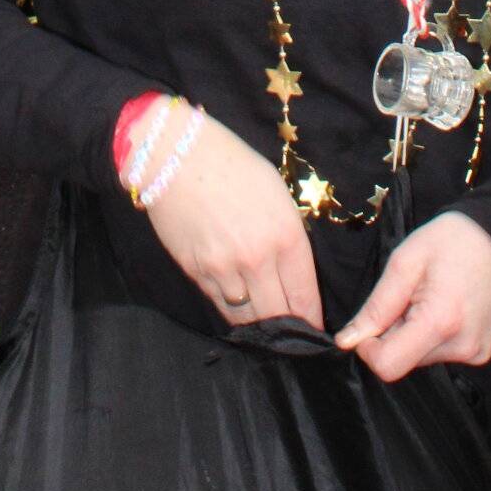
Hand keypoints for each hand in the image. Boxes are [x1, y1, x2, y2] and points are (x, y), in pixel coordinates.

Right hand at [139, 114, 322, 327]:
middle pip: (279, 316)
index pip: (305, 295)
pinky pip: (220, 304)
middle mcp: (258, 259)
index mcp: (286, 235)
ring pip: (248, 318)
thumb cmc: (232, 164)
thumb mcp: (276, 193)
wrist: (176, 156)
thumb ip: (287, 234)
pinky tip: (238, 306)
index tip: (314, 329)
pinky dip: (231, 309)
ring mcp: (225, 269)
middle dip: (288, 329)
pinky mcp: (197, 273)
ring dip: (258, 325)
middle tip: (291, 334)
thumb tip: (292, 270)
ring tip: (265, 327)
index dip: (312, 318)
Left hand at [335, 211, 490, 380]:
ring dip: (414, 332)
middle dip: (394, 332)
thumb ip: (377, 306)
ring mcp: (475, 353)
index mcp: (440, 322)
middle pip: (404, 359)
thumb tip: (347, 341)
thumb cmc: (451, 241)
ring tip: (430, 296)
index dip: (369, 347)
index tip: (372, 320)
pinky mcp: (482, 354)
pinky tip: (445, 306)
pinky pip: (441, 353)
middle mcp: (461, 347)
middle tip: (410, 296)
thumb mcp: (405, 261)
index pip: (388, 366)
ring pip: (420, 356)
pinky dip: (432, 334)